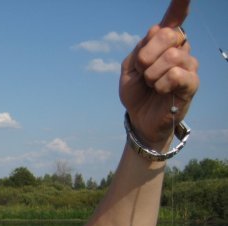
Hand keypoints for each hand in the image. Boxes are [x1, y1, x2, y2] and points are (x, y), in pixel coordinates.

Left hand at [120, 0, 198, 149]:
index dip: (180, 4)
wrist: (139, 118)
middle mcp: (180, 49)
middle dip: (146, 55)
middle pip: (168, 34)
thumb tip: (158, 29)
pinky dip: (162, 83)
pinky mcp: (192, 83)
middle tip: (142, 71)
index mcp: (163, 43)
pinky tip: (160, 90)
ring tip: (150, 84)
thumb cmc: (136, 92)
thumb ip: (139, 49)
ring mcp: (189, 65)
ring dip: (152, 73)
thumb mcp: (129, 68)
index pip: (174, 18)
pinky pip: (177, 74)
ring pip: (172, 56)